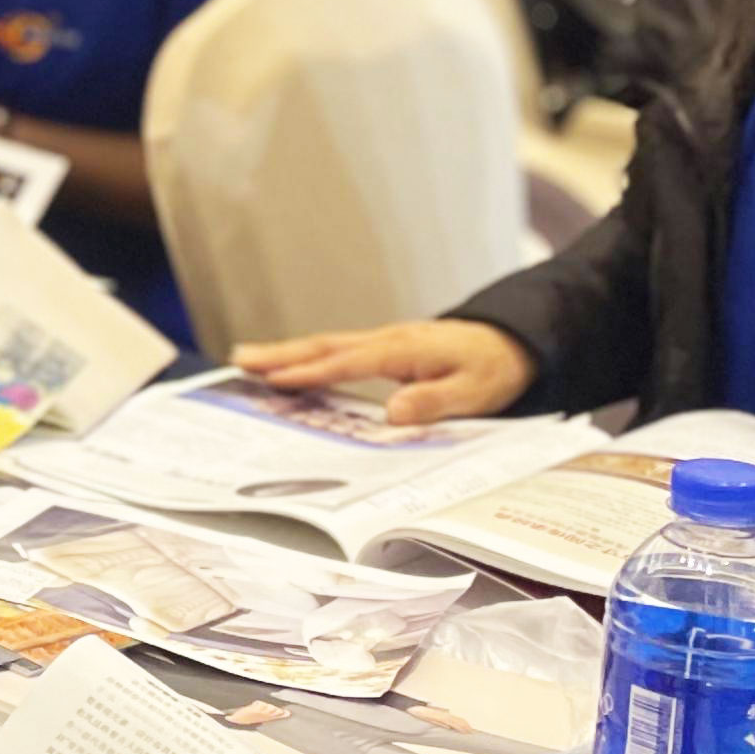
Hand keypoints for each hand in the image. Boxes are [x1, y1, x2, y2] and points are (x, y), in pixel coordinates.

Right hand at [229, 321, 533, 424]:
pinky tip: (291, 367)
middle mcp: (388, 341)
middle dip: (281, 354)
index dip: (312, 371)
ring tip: (247, 359)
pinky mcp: (386, 350)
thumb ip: (433, 401)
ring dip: (287, 353)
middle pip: (325, 346)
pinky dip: (309, 357)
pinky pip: (339, 352)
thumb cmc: (495, 368)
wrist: (515, 341)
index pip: (349, 362)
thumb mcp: (475, 392)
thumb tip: (392, 412)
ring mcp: (385, 343)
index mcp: (404, 350)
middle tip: (240, 359)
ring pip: (327, 346)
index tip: (276, 379)